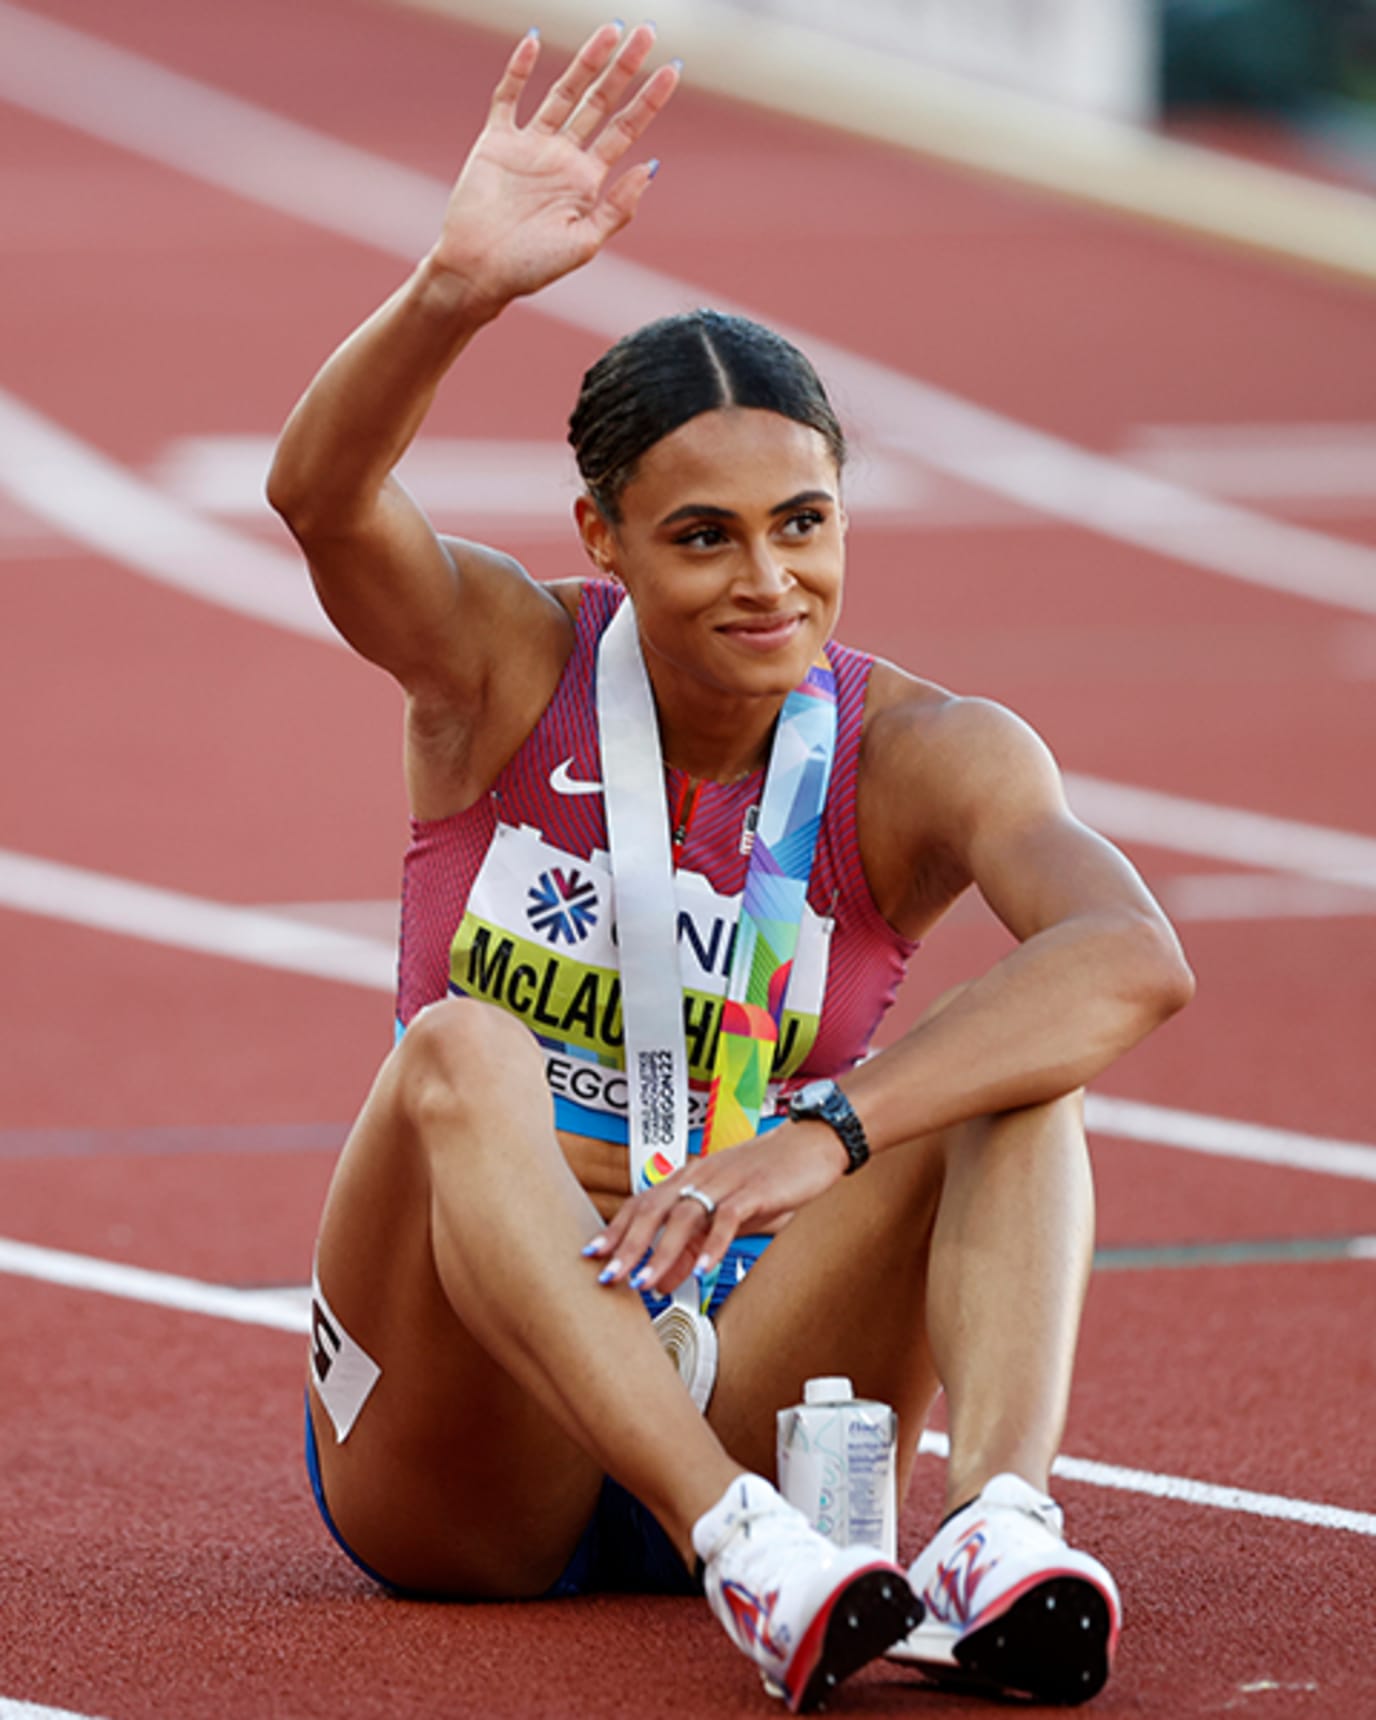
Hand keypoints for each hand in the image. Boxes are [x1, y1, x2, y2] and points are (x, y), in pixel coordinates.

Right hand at [430, 23, 677, 312]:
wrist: (478, 272)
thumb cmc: (531, 267)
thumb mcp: (584, 243)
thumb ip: (617, 208)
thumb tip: (650, 167)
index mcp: (587, 181)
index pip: (625, 130)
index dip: (649, 100)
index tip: (672, 68)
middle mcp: (562, 157)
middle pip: (600, 102)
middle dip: (624, 68)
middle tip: (647, 32)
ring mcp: (530, 145)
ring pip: (564, 92)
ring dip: (586, 61)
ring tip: (611, 29)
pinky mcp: (497, 141)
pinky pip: (509, 97)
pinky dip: (519, 69)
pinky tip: (534, 41)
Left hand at [584, 1121, 849, 1296]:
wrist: (811, 1143)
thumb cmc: (769, 1178)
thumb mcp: (727, 1215)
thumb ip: (694, 1246)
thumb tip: (663, 1281)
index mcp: (689, 1178)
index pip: (642, 1203)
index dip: (616, 1228)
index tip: (591, 1254)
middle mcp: (700, 1176)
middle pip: (653, 1210)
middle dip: (627, 1245)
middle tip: (608, 1276)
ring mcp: (725, 1182)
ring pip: (684, 1216)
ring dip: (662, 1251)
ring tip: (646, 1281)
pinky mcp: (754, 1189)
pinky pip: (728, 1217)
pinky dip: (714, 1244)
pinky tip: (705, 1269)